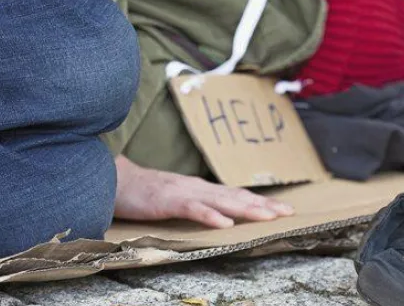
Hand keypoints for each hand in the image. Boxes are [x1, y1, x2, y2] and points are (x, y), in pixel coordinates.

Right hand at [112, 155, 294, 228]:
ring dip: (246, 209)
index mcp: (201, 189)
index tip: (284, 209)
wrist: (115, 180)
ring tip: (268, 217)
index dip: (261, 202)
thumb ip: (198, 204)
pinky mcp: (168, 201)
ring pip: (221, 202)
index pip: (237, 195)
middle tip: (288, 212)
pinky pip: (193, 209)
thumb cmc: (145, 192)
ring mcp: (184, 193)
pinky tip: (225, 224)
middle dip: (264, 205)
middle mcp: (198, 188)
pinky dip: (210, 216)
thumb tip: (220, 214)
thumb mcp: (177, 198)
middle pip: (236, 197)